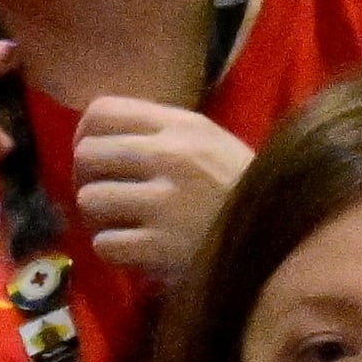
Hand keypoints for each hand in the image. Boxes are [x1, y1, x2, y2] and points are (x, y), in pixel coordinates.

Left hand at [72, 100, 252, 276]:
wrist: (276, 234)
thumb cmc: (235, 187)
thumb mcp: (207, 142)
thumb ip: (156, 133)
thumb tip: (94, 135)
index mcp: (182, 125)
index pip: (101, 112)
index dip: (85, 135)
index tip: (96, 157)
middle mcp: (171, 156)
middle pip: (87, 154)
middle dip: (89, 178)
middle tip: (108, 195)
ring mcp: (164, 202)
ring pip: (89, 199)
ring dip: (98, 217)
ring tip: (123, 222)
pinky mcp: (158, 246)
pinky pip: (103, 243)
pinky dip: (114, 249)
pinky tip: (136, 248)